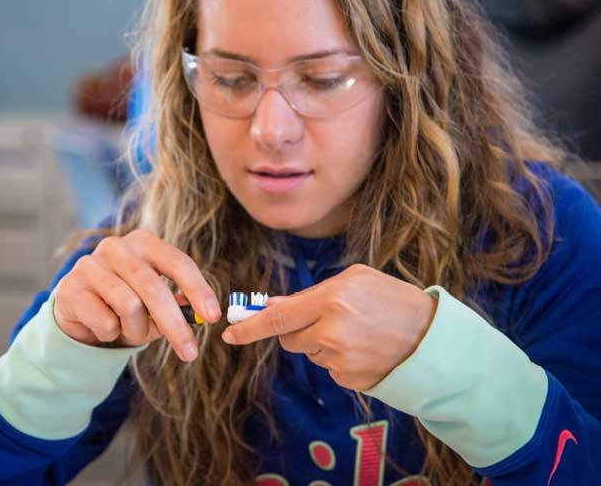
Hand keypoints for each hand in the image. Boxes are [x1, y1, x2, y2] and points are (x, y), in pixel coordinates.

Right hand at [53, 229, 221, 360]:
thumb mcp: (153, 299)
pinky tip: (105, 326)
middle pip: (154, 288)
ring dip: (138, 331)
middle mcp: (116, 247)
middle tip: (190, 353)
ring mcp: (90, 264)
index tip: (213, 316)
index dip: (198, 290)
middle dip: (175, 325)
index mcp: (143, 242)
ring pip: (130, 307)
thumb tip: (201, 316)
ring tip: (133, 331)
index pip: (178, 262)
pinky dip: (112, 333)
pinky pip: (105, 322)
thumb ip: (176, 303)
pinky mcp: (70, 288)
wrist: (77, 307)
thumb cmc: (125, 301)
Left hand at [221, 264, 436, 389]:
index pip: (277, 318)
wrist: (433, 339)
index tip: (228, 333)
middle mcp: (331, 334)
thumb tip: (272, 306)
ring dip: (320, 342)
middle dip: (294, 329)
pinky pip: (328, 368)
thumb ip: (311, 292)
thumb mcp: (355, 280)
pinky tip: (362, 348)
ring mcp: (340, 361)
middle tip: (321, 319)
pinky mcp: (348, 380)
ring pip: (309, 352)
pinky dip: (338, 358)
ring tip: (355, 331)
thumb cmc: (393, 299)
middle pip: (288, 338)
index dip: (250, 327)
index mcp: (331, 301)